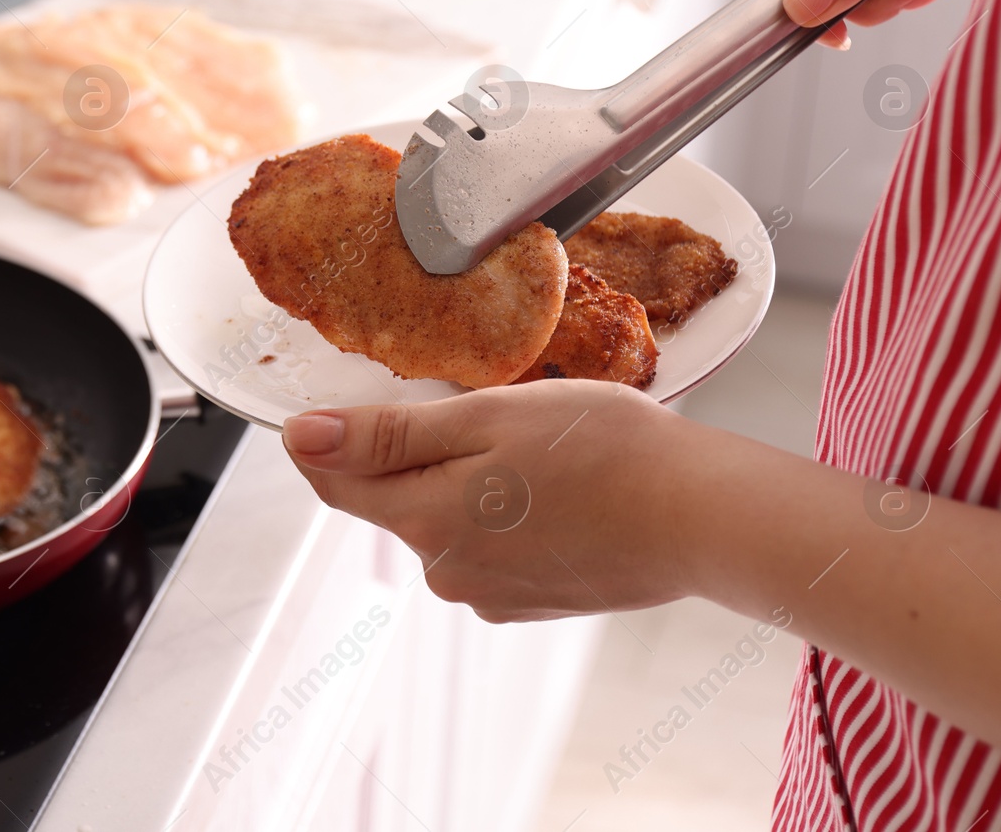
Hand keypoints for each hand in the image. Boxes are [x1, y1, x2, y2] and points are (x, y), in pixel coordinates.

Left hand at [281, 380, 698, 621]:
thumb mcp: (484, 418)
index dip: (323, 438)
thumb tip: (299, 438)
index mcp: (422, 519)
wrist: (700, 516)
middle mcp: (445, 570)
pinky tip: (555, 488)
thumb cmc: (601, 451)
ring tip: (529, 446)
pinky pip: (491, 548)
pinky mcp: (532, 602)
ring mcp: (489, 594)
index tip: (333, 398)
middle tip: (468, 405)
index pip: (336, 481)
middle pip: (394, 500)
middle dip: (413, 454)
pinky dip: (506, 514)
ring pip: (447, 521)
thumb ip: (386, 434)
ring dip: (466, 483)